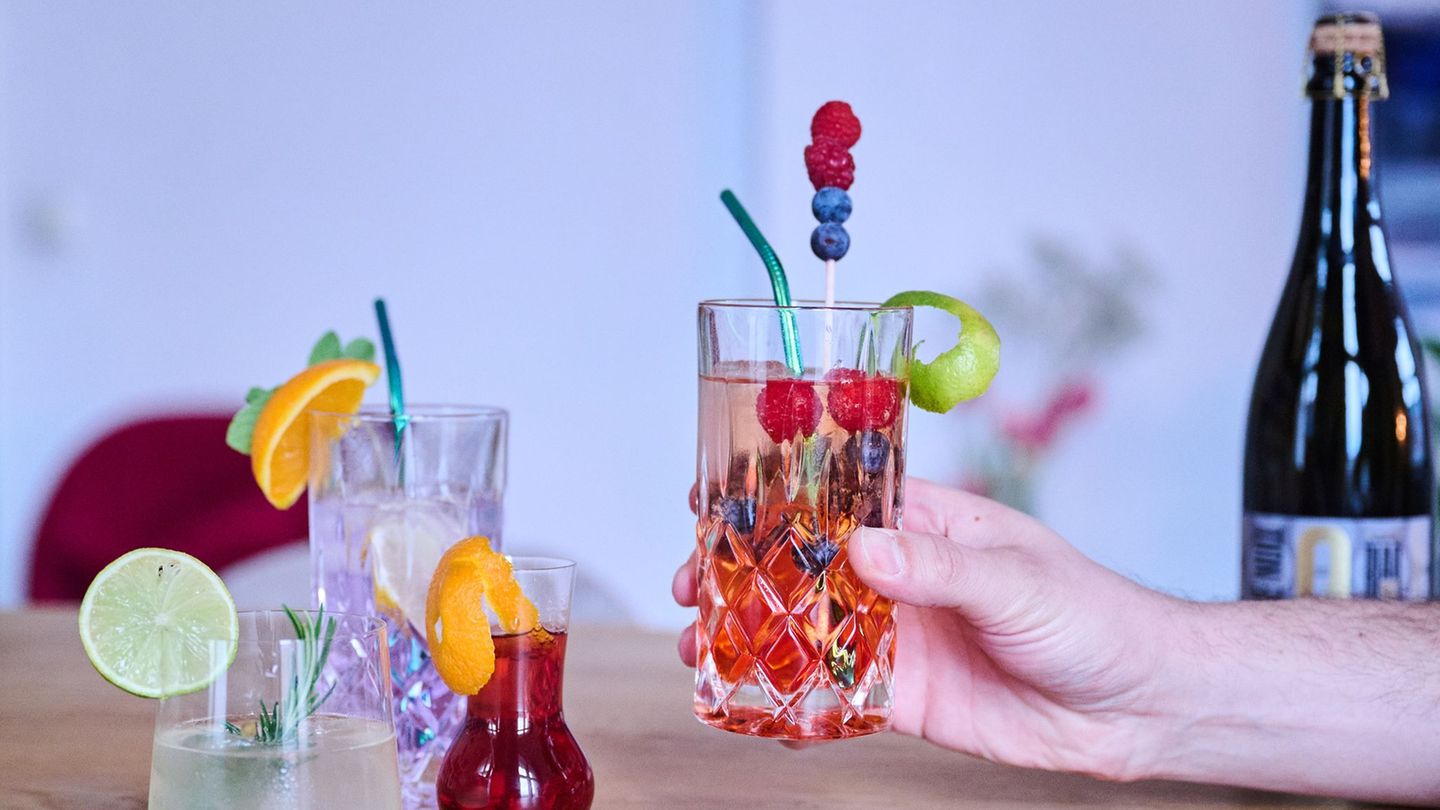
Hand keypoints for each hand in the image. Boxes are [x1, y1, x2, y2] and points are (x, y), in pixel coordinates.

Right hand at [674, 478, 1181, 778]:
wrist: (1135, 706)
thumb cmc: (1091, 615)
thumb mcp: (1015, 580)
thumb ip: (939, 567)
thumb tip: (864, 551)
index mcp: (927, 521)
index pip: (836, 494)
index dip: (773, 494)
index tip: (711, 495)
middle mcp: (902, 573)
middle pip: (803, 563)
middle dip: (742, 570)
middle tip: (692, 582)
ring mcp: (899, 634)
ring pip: (806, 628)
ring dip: (752, 634)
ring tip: (699, 644)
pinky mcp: (905, 696)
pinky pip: (834, 693)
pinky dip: (789, 697)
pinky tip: (746, 703)